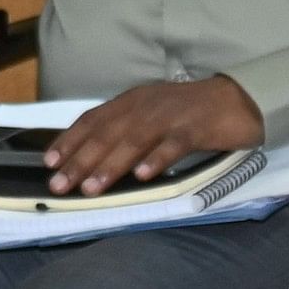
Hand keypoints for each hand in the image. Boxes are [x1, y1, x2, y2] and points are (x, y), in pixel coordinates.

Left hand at [46, 77, 262, 195]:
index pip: (92, 120)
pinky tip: (143, 175)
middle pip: (107, 133)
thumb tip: (92, 158)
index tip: (49, 162)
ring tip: (91, 188)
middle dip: (80, 160)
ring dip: (110, 164)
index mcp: (132, 102)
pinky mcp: (196, 127)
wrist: (240, 100)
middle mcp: (146, 106)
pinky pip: (173, 144)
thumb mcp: (152, 117)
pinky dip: (157, 158)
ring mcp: (170, 116)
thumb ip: (126, 131)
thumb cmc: (191, 114)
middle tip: (59, 184)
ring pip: (134, 140)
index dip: (70, 140)